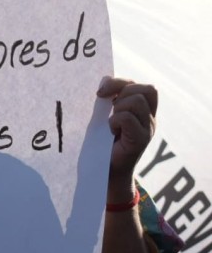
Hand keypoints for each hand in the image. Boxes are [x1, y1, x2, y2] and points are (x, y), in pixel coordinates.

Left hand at [96, 76, 157, 201]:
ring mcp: (148, 129)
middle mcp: (150, 119)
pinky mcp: (141, 140)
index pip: (143, 86)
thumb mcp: (103, 118)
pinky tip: (111, 132)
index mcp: (143, 112)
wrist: (104, 173)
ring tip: (112, 124)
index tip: (102, 93)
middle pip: (146, 89)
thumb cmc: (103, 146)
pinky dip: (114, 121)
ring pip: (137, 101)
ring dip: (118, 108)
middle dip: (122, 92)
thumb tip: (105, 78)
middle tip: (109, 108)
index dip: (122, 82)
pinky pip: (127, 118)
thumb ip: (107, 100)